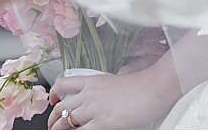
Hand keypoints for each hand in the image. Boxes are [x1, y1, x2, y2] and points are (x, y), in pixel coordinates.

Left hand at [48, 66, 175, 129]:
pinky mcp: (102, 123)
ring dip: (59, 130)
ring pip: (65, 122)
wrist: (154, 88)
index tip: (53, 101)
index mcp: (93, 81)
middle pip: (61, 107)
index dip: (54, 93)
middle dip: (52, 120)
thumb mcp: (117, 81)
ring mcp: (94, 109)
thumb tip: (103, 99)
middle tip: (53, 127)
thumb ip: (105, 90)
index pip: (63, 83)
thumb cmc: (143, 85)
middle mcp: (89, 94)